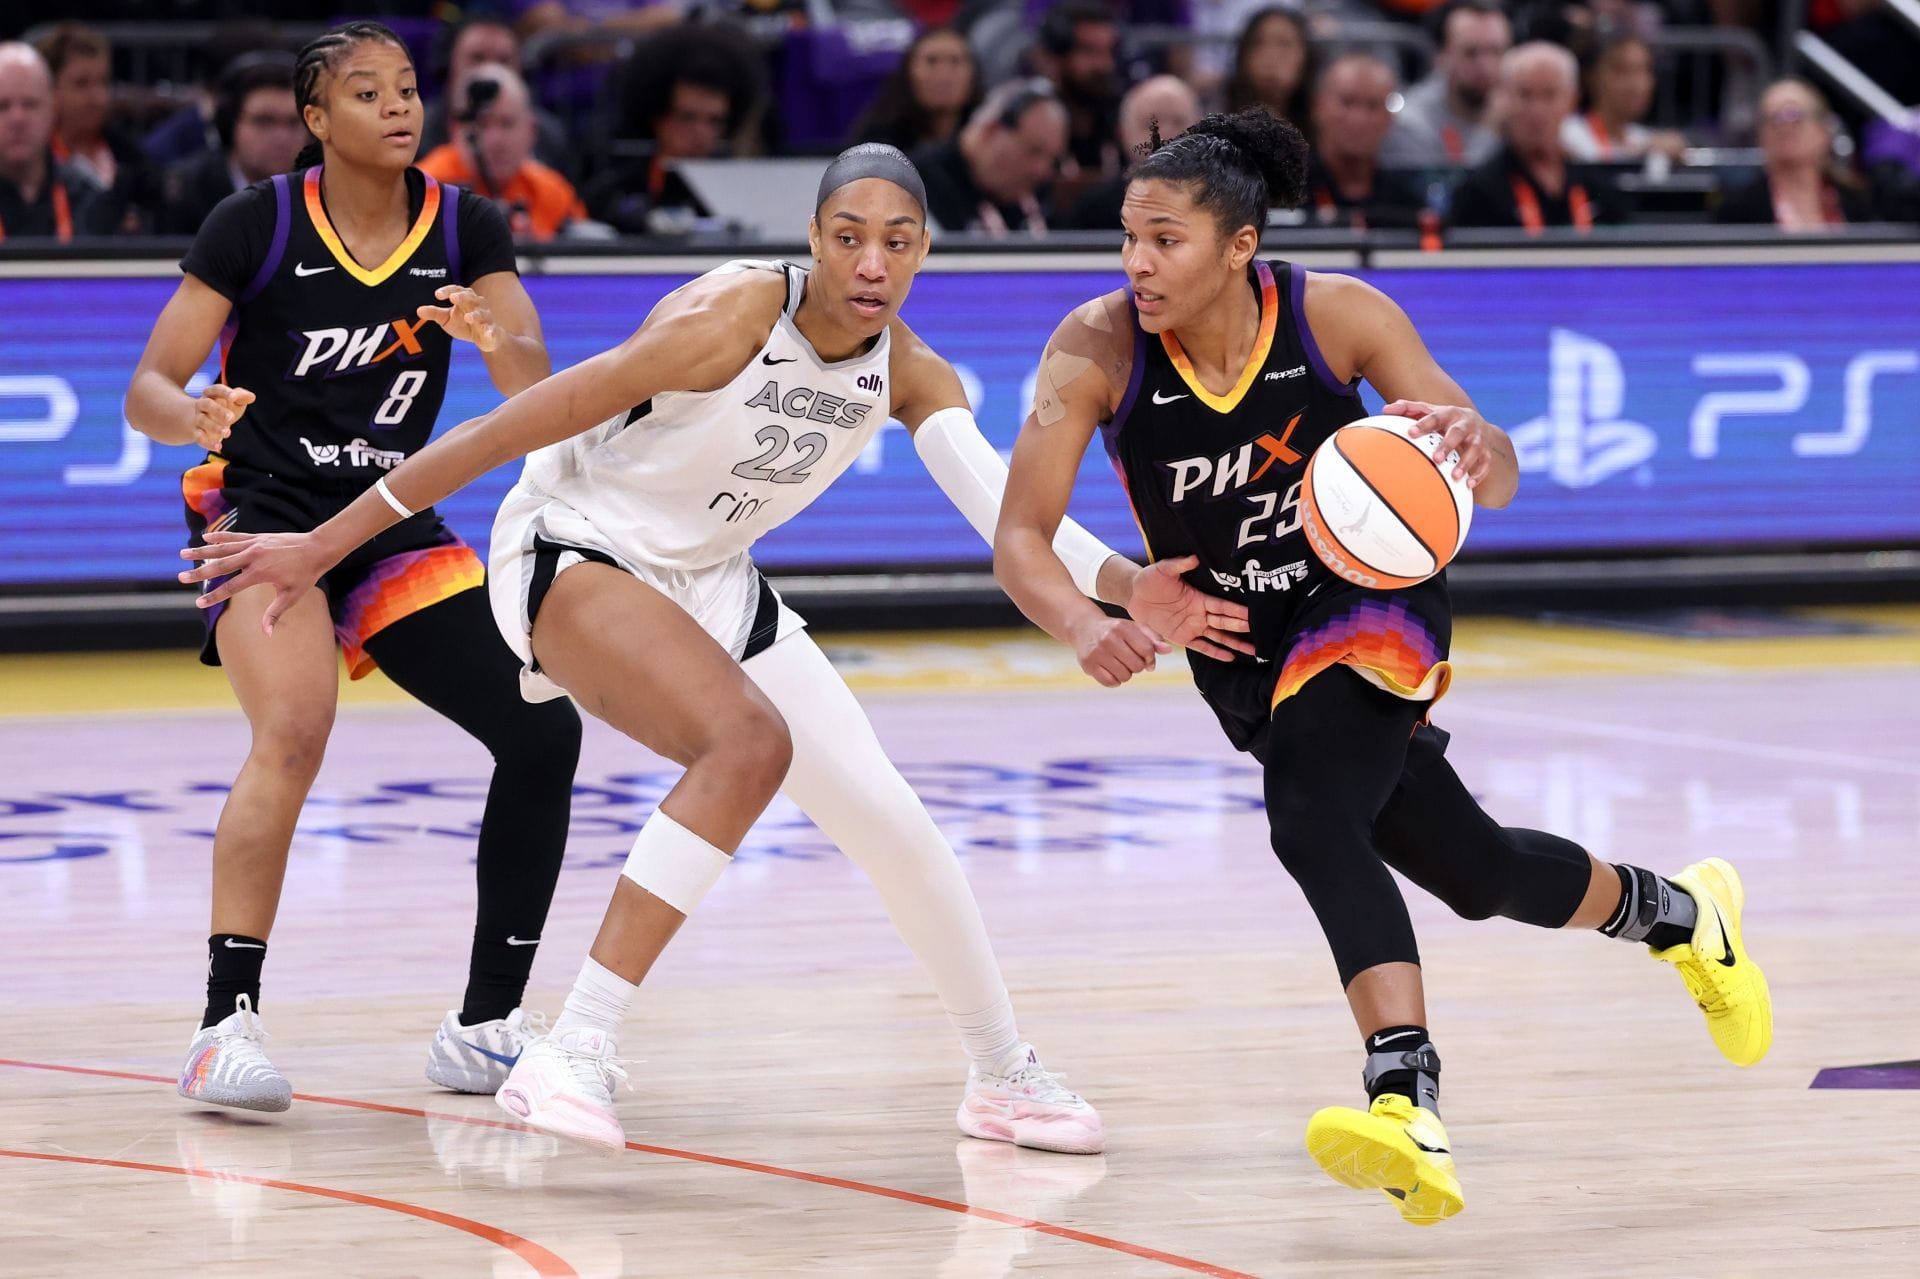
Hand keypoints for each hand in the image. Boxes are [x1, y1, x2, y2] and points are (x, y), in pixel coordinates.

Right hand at [178, 529, 332, 633]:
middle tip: (180, 578)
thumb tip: (266, 634)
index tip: (198, 603)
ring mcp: (254, 545)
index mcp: (260, 573)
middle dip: (199, 573)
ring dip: (202, 552)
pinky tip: (205, 537)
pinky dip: (220, 537)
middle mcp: (253, 557)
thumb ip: (275, 613)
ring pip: (223, 549)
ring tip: (182, 553)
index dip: (214, 596)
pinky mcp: (257, 537)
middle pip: (220, 566)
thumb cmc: (306, 575)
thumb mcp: (292, 596)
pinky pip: (234, 536)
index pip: (231, 587)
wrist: (317, 548)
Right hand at [192, 384, 253, 449]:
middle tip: (231, 417)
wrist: (196, 420)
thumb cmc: (221, 408)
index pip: (216, 390)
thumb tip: (251, 397)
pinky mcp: (195, 433)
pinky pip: (199, 437)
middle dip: (218, 410)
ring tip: (227, 432)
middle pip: (207, 404)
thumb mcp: (232, 401)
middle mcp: (202, 405)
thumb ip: (241, 397)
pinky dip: (208, 443)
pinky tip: (219, 448)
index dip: (224, 392)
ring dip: (214, 427)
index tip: (234, 397)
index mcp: (211, 394)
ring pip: (202, 421)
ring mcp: (197, 419)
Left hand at [417, 285, 497, 350]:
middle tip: (453, 298)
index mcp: (464, 299)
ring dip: (475, 315)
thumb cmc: (464, 324)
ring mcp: (485, 317)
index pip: (456, 290)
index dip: (447, 290)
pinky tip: (489, 334)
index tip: (437, 295)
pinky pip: (492, 330)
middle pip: (470, 297)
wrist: (485, 338)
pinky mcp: (492, 330)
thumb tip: (418, 310)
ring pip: (482, 313)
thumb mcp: (446, 319)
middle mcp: (476, 305)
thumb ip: (434, 313)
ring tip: (467, 318)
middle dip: (462, 297)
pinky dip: (491, 331)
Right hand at [1068, 613, 1169, 687]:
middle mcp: (1109, 638)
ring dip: (1126, 673)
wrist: (1084, 627)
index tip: (1146, 658)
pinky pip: (1111, 683)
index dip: (1150, 658)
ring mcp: (1097, 652)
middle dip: (1137, 666)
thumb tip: (1168, 650)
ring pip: (1125, 676)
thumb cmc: (1114, 629)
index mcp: (1123, 627)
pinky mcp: (1088, 664)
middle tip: (1129, 659)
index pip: (1147, 650)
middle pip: (1137, 666)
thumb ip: (1153, 638)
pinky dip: (1114, 680)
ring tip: (1119, 663)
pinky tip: (1111, 670)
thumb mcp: (1134, 628)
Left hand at [1125, 556, 1254, 662]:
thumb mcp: (1163, 570)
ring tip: (1253, 650)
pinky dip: (1215, 652)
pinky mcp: (1182, 637)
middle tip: (1261, 633)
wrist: (1134, 593)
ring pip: (1218, 636)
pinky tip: (1231, 657)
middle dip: (1241, 627)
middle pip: (1225, 622)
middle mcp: (1199, 613)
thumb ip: (1178, 565)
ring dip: (1235, 642)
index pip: (1223, 606)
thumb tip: (1193, 558)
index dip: (1238, 611)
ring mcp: (1192, 626)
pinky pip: (1202, 646)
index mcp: (1199, 598)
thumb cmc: (1150, 579)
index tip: (1253, 615)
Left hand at [1384, 399, 1492, 487]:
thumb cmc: (1444, 419)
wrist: (1477, 424)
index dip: (1423, 425)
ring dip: (1465, 463)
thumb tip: (1385, 410)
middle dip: (1448, 446)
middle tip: (1436, 459)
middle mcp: (1465, 424)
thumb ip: (1408, 409)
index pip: (1435, 417)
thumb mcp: (1430, 411)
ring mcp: (1478, 438)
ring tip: (1454, 477)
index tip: (1411, 433)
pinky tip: (1469, 485)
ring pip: (1475, 449)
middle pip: (1457, 433)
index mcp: (1449, 413)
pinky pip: (1486, 464)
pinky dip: (1479, 474)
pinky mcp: (1486, 452)